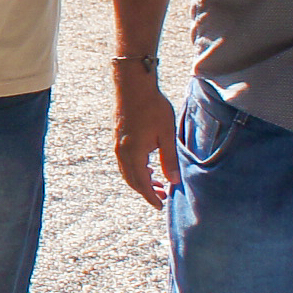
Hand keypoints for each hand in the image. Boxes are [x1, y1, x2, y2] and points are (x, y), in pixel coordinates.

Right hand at [112, 65, 178, 208]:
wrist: (133, 86)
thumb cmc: (152, 108)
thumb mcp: (166, 135)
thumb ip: (170, 160)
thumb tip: (174, 181)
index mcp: (134, 154)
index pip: (142, 183)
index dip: (151, 197)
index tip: (160, 206)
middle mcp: (123, 152)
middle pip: (132, 181)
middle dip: (146, 192)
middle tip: (161, 198)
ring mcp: (118, 145)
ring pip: (127, 172)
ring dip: (141, 181)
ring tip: (158, 184)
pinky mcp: (119, 139)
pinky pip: (125, 162)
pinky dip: (136, 171)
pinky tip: (148, 167)